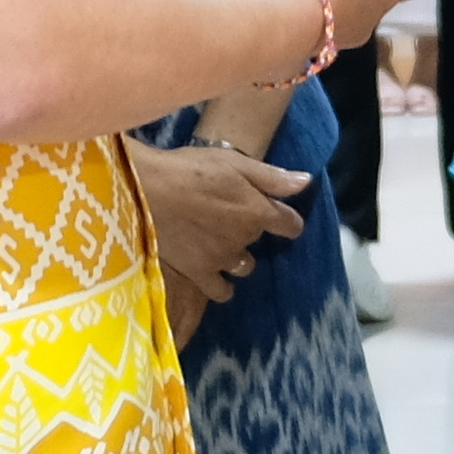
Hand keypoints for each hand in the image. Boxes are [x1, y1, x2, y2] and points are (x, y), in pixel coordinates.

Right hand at [132, 135, 308, 282]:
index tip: (280, 217)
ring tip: (216, 242)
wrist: (147, 190)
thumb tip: (306, 182)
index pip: (289, 224)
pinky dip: (220, 284)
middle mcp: (245, 239)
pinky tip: (209, 271)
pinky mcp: (198, 273)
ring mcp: (222, 259)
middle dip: (249, 229)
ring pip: (242, 266)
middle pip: (258, 240)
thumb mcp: (235, 163)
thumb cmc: (190, 169)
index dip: (287, 221)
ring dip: (235, 256)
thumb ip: (272, 177)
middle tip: (226, 214)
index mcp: (258, 210)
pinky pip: (220, 291)